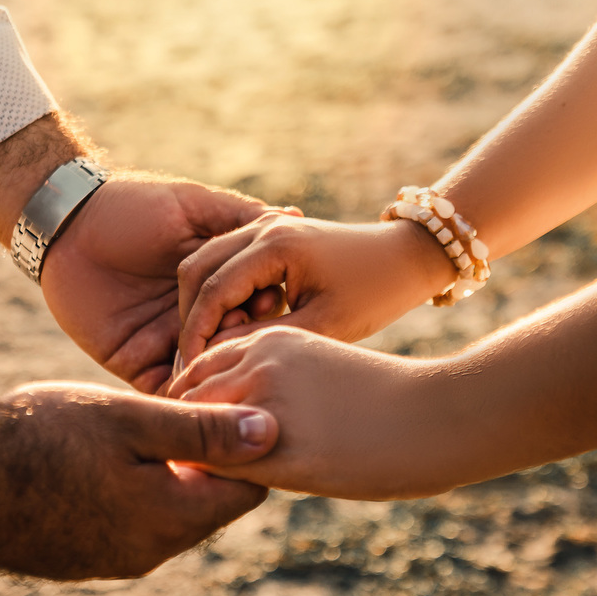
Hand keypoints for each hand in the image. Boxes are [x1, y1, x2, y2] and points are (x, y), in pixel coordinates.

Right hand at [0, 346, 280, 581]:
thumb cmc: (42, 433)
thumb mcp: (131, 419)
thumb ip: (203, 428)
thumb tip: (273, 432)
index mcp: (169, 521)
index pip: (244, 490)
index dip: (245, 444)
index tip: (228, 404)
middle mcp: (143, 554)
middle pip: (203, 504)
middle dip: (205, 458)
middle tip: (184, 404)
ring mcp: (102, 562)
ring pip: (161, 514)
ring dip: (163, 474)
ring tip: (139, 425)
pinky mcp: (69, 558)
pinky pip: (120, 525)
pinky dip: (125, 491)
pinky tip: (98, 454)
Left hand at [40, 174, 288, 393]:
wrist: (69, 224)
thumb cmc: (134, 205)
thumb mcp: (194, 206)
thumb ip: (241, 215)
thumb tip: (296, 216)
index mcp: (217, 284)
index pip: (256, 307)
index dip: (267, 308)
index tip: (271, 301)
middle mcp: (199, 319)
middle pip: (236, 345)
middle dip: (246, 345)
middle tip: (247, 337)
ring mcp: (170, 345)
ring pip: (207, 372)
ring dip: (219, 371)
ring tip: (226, 364)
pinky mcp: (137, 365)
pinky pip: (165, 391)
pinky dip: (184, 396)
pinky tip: (200, 395)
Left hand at [169, 327, 454, 499]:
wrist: (441, 416)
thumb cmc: (389, 399)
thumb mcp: (321, 366)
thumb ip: (274, 380)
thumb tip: (237, 418)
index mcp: (272, 339)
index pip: (201, 365)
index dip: (191, 399)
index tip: (196, 429)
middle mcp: (260, 362)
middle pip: (184, 394)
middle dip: (180, 428)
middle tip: (184, 461)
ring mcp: (266, 403)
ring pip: (193, 429)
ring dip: (192, 455)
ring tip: (198, 482)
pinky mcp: (277, 449)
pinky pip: (218, 466)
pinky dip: (211, 481)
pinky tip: (226, 496)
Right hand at [175, 213, 456, 365]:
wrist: (407, 258)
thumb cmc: (374, 294)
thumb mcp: (321, 327)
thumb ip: (262, 338)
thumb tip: (210, 355)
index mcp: (274, 245)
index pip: (212, 290)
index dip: (195, 333)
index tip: (189, 369)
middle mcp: (263, 228)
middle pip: (196, 269)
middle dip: (192, 316)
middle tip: (201, 356)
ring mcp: (265, 225)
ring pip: (207, 262)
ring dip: (207, 302)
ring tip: (228, 339)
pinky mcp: (271, 233)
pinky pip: (228, 260)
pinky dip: (224, 291)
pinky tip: (246, 321)